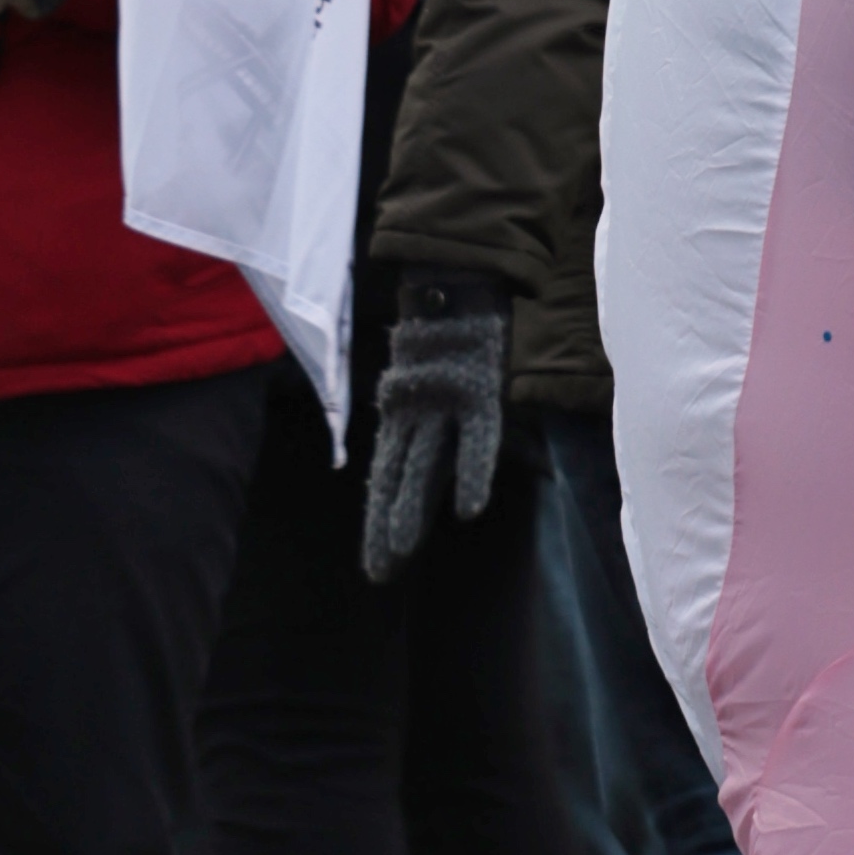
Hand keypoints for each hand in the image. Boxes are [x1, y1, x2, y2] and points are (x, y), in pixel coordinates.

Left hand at [361, 276, 511, 579]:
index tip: (376, 565)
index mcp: (403, 416)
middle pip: (397, 481)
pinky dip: (473, 473)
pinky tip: (470, 511)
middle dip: (387, 528)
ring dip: (411, 508)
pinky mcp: (474, 391)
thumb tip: (439, 446)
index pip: (387, 479)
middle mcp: (415, 416)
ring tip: (401, 551)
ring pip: (423, 464)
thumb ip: (430, 414)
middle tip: (379, 574)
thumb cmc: (448, 331)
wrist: (456, 279)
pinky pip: (477, 441)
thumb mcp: (431, 378)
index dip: (379, 522)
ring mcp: (440, 405)